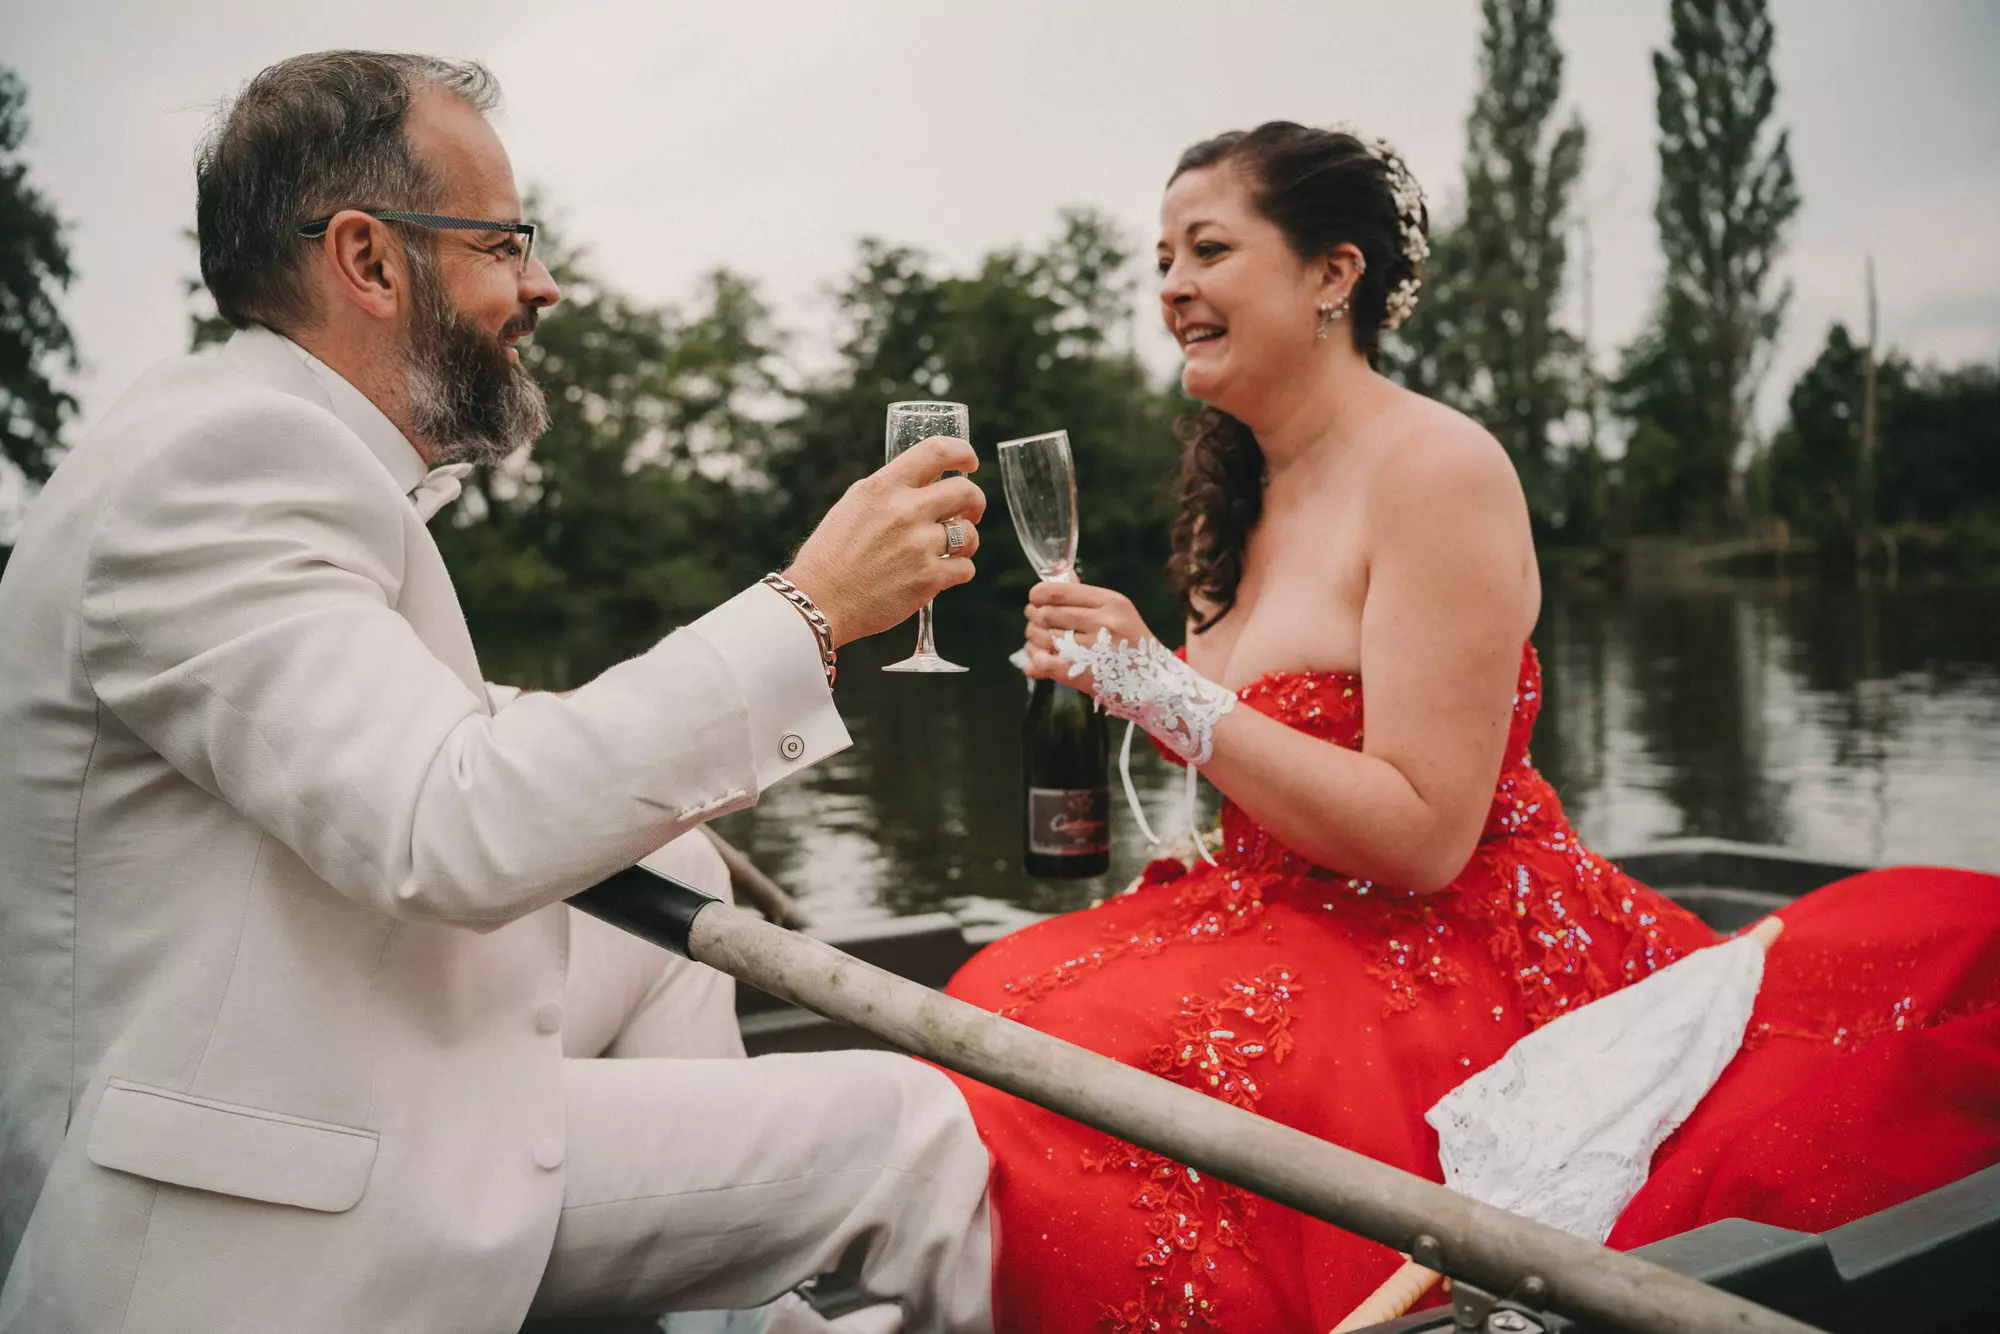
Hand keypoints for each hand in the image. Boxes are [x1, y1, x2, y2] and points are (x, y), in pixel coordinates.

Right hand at [784, 436, 984, 646]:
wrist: (819, 600)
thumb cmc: (831, 554)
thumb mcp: (852, 505)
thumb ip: (887, 490)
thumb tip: (921, 481)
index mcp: (883, 487)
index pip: (937, 451)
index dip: (963, 452)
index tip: (970, 462)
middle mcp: (905, 511)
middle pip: (966, 492)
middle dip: (975, 502)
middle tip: (970, 513)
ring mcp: (919, 545)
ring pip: (970, 535)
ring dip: (968, 542)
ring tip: (954, 549)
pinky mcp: (928, 579)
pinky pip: (966, 569)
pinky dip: (959, 572)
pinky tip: (944, 575)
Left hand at [1022, 580, 1157, 694]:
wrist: (1156, 683)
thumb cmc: (1132, 646)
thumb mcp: (1118, 613)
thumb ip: (1085, 600)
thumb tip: (1052, 584)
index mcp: (1111, 602)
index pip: (1058, 591)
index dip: (1038, 596)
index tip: (1035, 601)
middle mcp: (1104, 622)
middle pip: (1047, 614)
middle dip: (1034, 619)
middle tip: (1034, 624)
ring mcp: (1095, 649)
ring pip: (1044, 638)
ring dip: (1033, 641)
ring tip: (1036, 643)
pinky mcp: (1086, 674)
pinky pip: (1046, 662)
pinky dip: (1037, 661)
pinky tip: (1039, 661)